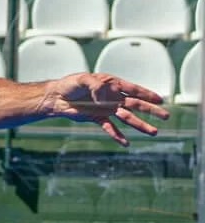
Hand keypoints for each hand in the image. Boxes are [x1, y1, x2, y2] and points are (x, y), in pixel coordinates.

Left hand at [46, 73, 168, 146]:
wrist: (56, 97)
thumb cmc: (69, 84)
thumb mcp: (82, 79)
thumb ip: (94, 85)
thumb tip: (104, 94)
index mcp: (112, 84)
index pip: (134, 90)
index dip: (147, 94)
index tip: (160, 100)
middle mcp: (112, 97)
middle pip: (136, 105)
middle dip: (151, 110)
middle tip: (166, 116)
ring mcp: (106, 109)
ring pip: (127, 118)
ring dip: (140, 125)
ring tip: (154, 132)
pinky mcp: (97, 118)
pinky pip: (110, 128)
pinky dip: (117, 135)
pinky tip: (126, 143)